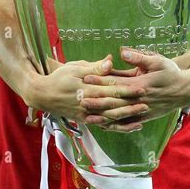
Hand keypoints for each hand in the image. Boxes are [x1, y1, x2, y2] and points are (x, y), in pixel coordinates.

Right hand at [23, 55, 148, 130]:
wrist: (42, 95)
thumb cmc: (58, 78)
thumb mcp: (74, 68)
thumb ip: (94, 68)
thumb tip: (110, 61)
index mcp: (88, 89)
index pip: (111, 89)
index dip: (127, 89)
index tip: (141, 88)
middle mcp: (89, 104)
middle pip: (114, 105)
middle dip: (131, 105)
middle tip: (147, 103)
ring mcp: (87, 114)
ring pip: (110, 118)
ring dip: (126, 118)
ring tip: (142, 116)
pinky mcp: (86, 120)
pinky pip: (104, 125)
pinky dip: (117, 127)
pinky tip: (129, 126)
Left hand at [82, 48, 189, 131]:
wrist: (187, 90)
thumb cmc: (172, 72)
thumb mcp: (157, 60)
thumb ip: (138, 57)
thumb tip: (121, 52)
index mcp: (140, 84)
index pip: (116, 83)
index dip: (100, 81)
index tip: (85, 78)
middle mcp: (139, 99)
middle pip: (114, 101)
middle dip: (96, 101)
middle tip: (79, 99)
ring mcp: (142, 110)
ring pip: (119, 115)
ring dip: (102, 115)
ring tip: (87, 116)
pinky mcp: (145, 117)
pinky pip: (127, 123)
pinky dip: (115, 125)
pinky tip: (104, 126)